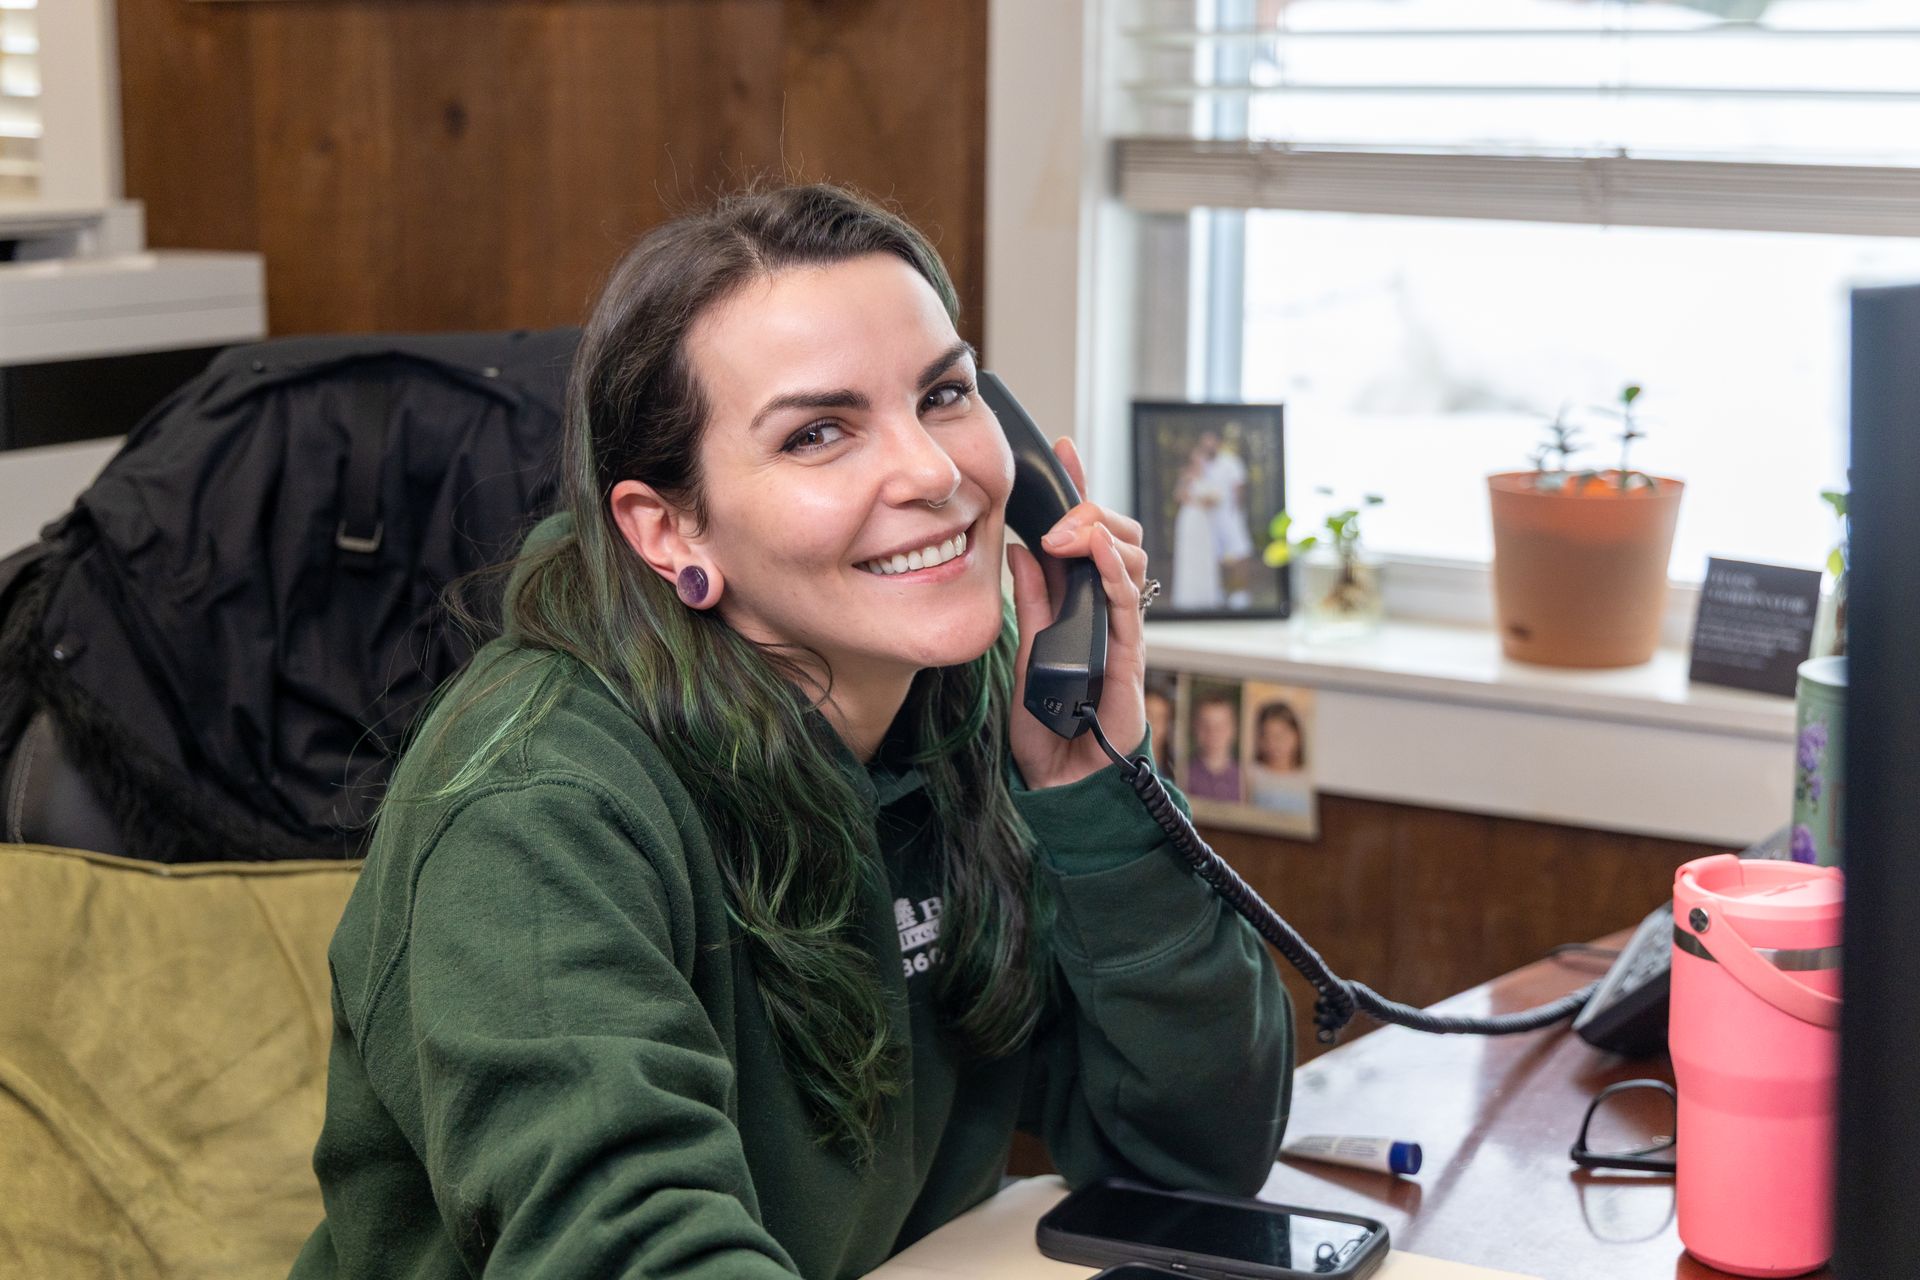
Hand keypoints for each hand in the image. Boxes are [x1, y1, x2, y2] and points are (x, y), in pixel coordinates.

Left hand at [1006, 437, 1150, 790]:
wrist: (1061, 781)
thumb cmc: (1049, 726)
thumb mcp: (1027, 651)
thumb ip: (1032, 602)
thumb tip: (1020, 550)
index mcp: (1083, 605)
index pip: (1086, 536)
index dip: (1078, 492)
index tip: (1063, 452)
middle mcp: (1108, 612)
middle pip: (1119, 538)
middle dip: (1092, 508)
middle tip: (1056, 508)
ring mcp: (1123, 631)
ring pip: (1132, 559)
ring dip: (1101, 532)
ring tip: (1066, 531)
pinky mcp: (1130, 655)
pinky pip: (1129, 601)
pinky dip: (1114, 569)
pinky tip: (1096, 551)